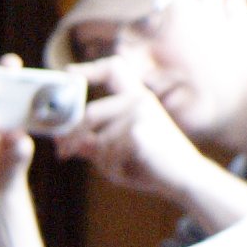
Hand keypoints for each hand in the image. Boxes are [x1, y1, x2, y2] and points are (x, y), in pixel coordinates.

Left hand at [56, 60, 212, 206]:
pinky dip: (111, 168)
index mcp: (138, 96)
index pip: (113, 68)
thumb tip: (63, 139)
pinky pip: (107, 153)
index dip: (89, 68)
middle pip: (90, 113)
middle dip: (71, 136)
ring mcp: (139, 113)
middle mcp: (139, 99)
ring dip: (100, 161)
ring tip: (115, 169)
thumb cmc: (151, 164)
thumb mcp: (117, 152)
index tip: (68, 73)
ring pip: (97, 140)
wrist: (184, 177)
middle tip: (62, 153)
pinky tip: (128, 171)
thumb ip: (93, 144)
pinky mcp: (138, 131)